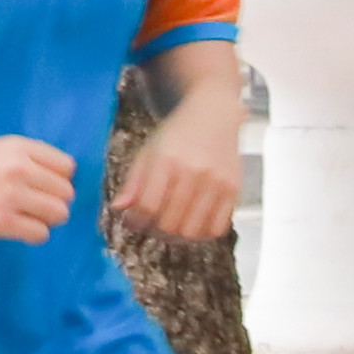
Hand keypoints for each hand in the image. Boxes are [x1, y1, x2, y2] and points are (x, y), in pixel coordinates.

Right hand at [0, 135, 77, 242]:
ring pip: (58, 214)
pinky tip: (18, 230)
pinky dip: (33, 235)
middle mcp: (19, 168)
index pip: (67, 167)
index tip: (42, 188)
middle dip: (54, 202)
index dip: (58, 180)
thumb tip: (60, 176)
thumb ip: (27, 157)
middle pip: (66, 193)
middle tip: (34, 208)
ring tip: (28, 219)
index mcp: (19, 148)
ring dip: (47, 220)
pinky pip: (40, 233)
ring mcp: (10, 196)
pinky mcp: (1, 221)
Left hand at [112, 98, 240, 241]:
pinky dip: (201, 235)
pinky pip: (217, 228)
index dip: (135, 222)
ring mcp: (217, 182)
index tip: (131, 221)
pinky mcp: (235, 189)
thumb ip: (133, 183)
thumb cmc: (175, 136)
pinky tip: (191, 225)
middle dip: (154, 231)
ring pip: (192, 231)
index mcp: (167, 160)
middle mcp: (194, 172)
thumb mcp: (147, 152)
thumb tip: (118, 209)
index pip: (147, 206)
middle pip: (169, 223)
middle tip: (149, 227)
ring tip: (168, 229)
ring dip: (176, 238)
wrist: (213, 115)